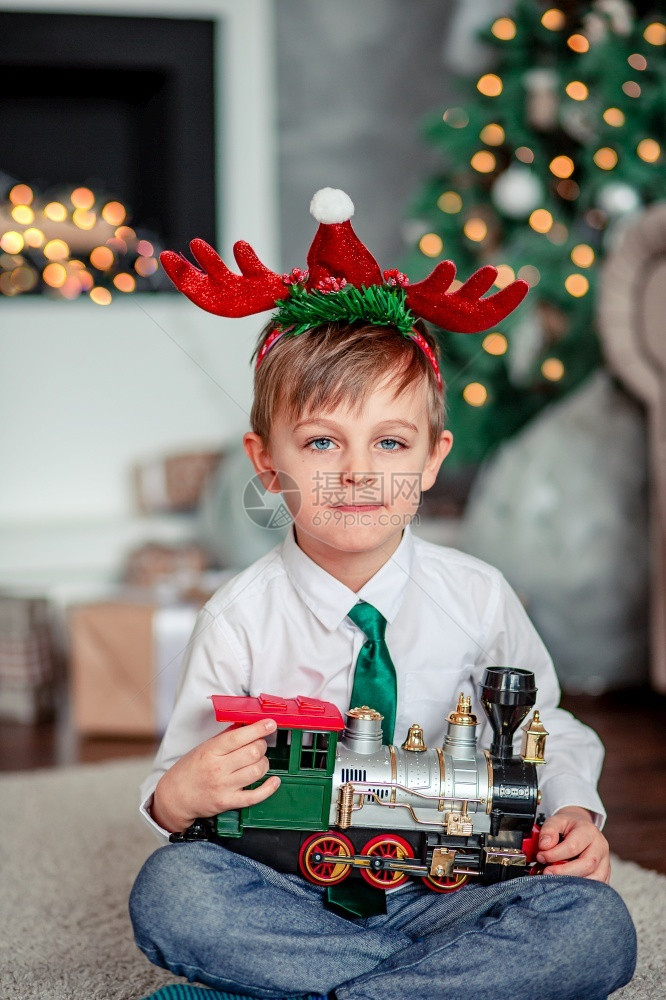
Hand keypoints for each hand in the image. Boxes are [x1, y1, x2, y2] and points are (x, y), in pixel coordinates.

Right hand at [151, 718, 280, 832]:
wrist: (174, 797)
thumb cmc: (189, 770)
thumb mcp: (203, 747)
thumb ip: (225, 737)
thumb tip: (245, 725)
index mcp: (211, 751)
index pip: (239, 736)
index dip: (258, 729)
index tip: (270, 724)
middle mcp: (218, 768)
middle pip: (253, 752)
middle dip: (262, 745)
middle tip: (260, 744)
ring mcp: (224, 786)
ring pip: (257, 771)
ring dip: (264, 763)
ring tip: (259, 761)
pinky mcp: (228, 802)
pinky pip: (254, 796)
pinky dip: (269, 788)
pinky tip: (274, 781)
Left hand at [536, 806, 609, 881]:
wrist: (582, 827)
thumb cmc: (569, 826)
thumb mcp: (557, 820)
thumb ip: (549, 830)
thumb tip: (544, 845)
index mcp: (589, 831)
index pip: (573, 847)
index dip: (554, 854)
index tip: (541, 857)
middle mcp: (601, 847)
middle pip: (587, 865)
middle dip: (564, 872)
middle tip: (547, 872)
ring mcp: (605, 862)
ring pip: (595, 879)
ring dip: (573, 883)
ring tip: (556, 879)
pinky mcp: (605, 874)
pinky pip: (597, 886)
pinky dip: (582, 889)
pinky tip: (566, 885)